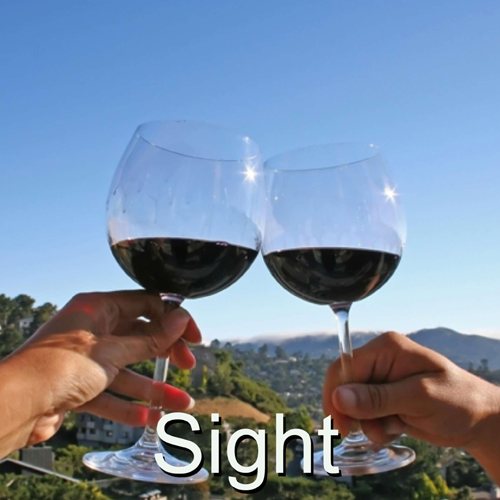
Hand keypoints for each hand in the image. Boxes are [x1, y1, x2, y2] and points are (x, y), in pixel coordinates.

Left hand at [0, 291, 201, 456]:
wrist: (15, 405)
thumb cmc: (59, 367)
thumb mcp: (113, 350)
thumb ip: (150, 338)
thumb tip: (181, 319)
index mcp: (98, 307)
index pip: (145, 304)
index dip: (172, 318)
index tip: (193, 336)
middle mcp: (93, 330)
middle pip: (139, 337)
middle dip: (165, 353)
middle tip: (187, 365)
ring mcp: (86, 359)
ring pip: (128, 371)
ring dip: (153, 388)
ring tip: (180, 404)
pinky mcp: (78, 386)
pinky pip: (111, 393)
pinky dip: (129, 406)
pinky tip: (150, 418)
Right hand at [323, 332, 499, 450]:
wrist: (480, 420)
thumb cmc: (458, 400)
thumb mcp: (418, 398)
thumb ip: (377, 398)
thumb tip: (338, 397)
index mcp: (385, 348)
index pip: (344, 368)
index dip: (335, 395)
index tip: (339, 424)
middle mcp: (380, 360)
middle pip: (345, 387)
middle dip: (355, 413)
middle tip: (373, 432)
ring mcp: (383, 379)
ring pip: (354, 404)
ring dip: (368, 423)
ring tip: (392, 430)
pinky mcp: (386, 397)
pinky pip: (366, 414)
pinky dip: (376, 426)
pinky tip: (397, 428)